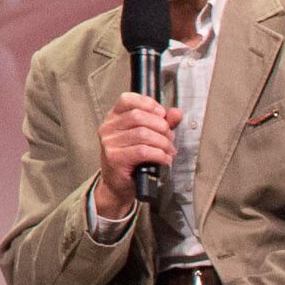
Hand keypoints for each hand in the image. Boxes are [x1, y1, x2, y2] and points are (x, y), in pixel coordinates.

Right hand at [96, 93, 174, 218]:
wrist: (118, 184)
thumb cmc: (131, 159)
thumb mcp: (146, 137)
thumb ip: (161, 123)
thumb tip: (176, 113)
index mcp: (113, 118)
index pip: (127, 99)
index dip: (148, 103)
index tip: (162, 114)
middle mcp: (108, 128)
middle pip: (139, 116)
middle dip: (161, 126)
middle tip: (169, 137)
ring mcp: (109, 143)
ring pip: (143, 134)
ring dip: (163, 143)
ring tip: (168, 150)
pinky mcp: (115, 158)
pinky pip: (143, 151)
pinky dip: (159, 155)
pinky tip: (164, 159)